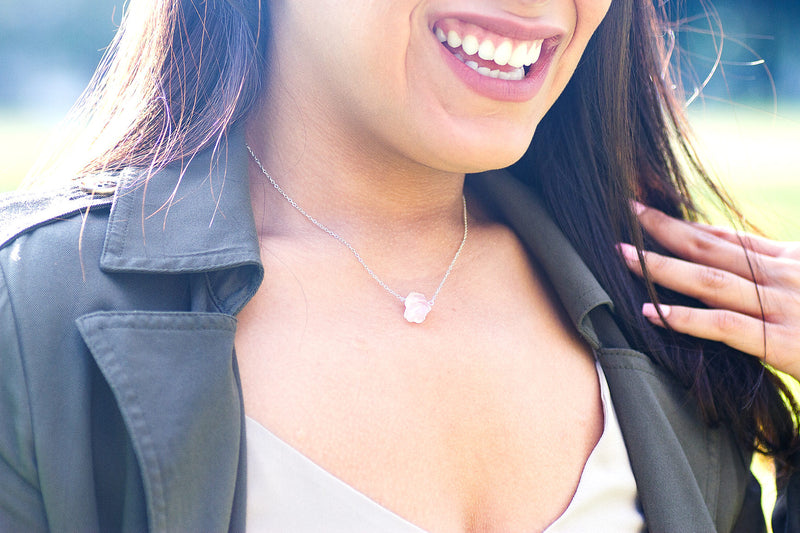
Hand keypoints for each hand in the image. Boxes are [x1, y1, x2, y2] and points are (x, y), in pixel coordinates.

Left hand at [619, 202, 799, 381]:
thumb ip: (781, 267)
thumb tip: (742, 257)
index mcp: (792, 259)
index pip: (728, 236)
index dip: (686, 222)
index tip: (650, 208)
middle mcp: (785, 274)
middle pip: (712, 246)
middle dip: (664, 229)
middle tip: (623, 212)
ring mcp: (784, 306)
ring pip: (710, 280)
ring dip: (661, 266)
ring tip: (621, 255)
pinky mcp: (784, 343)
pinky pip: (725, 326)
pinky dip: (684, 319)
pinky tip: (649, 314)